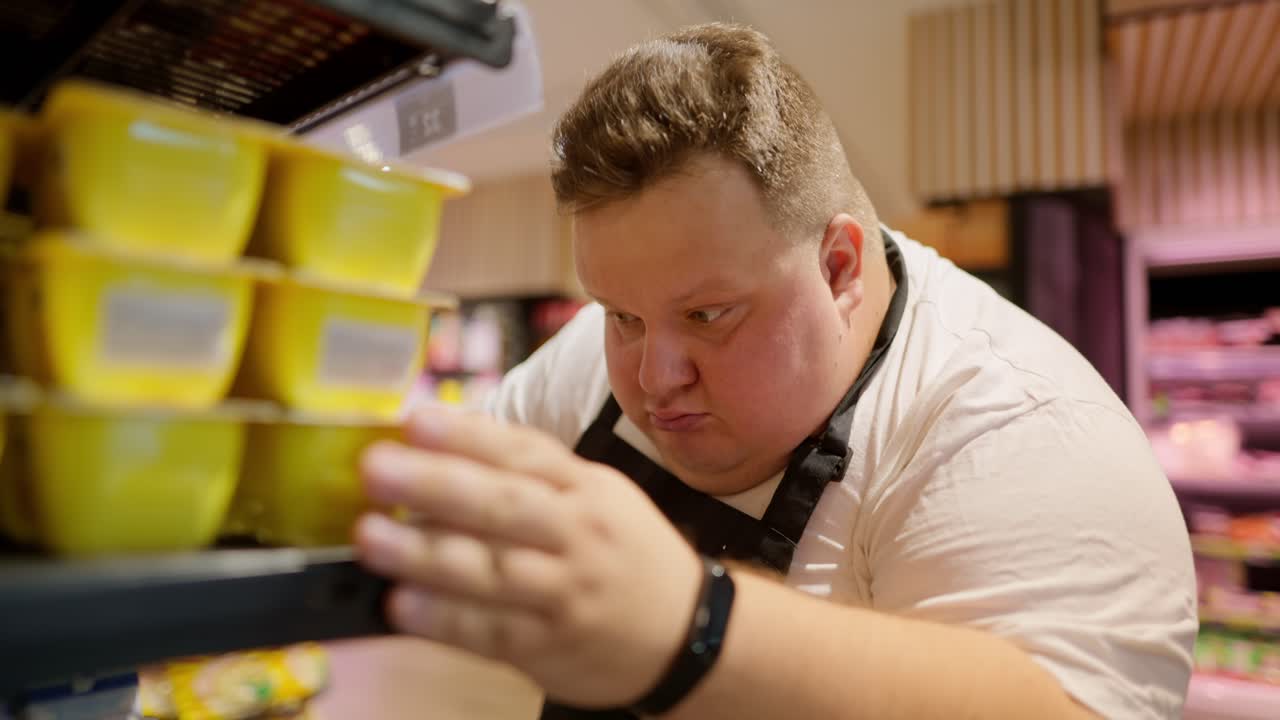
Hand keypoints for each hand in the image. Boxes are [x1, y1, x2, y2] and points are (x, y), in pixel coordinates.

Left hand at [353, 409, 703, 707]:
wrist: (690, 633)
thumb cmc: (625, 553)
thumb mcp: (598, 496)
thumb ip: (531, 473)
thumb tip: (443, 443)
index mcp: (587, 488)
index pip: (524, 453)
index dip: (467, 436)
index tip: (413, 421)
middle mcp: (578, 535)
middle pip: (504, 506)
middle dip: (437, 484)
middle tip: (376, 468)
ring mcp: (566, 592)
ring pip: (492, 570)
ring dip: (426, 554)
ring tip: (370, 537)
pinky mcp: (551, 646)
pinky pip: (492, 632)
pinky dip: (446, 619)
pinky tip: (402, 604)